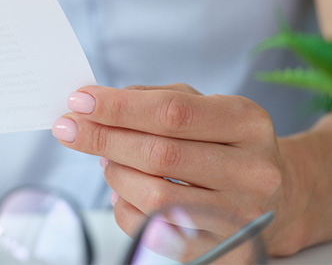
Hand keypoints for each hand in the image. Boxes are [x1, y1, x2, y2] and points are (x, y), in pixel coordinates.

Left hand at [51, 84, 309, 255]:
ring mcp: (241, 214)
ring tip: (104, 158)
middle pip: (160, 154)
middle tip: (69, 129)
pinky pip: (155, 229)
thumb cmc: (223, 141)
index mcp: (246, 122)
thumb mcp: (202, 105)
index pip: (171, 112)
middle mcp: (253, 170)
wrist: (277, 193)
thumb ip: (152, 98)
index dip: (118, 107)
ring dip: (115, 173)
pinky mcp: (223, 248)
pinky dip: (125, 205)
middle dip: (103, 138)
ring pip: (155, 194)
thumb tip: (93, 104)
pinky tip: (122, 187)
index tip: (79, 101)